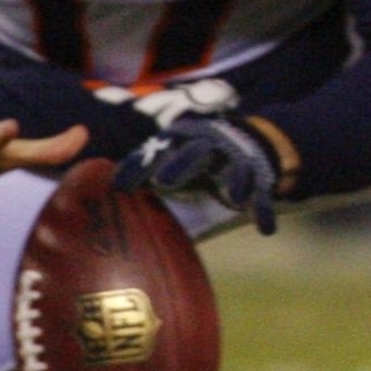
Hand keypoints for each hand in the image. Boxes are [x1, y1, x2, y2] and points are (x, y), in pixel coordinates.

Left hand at [115, 113, 284, 233]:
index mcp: (183, 142)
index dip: (141, 166)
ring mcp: (238, 157)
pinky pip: (263, 191)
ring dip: (235, 181)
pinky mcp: (260, 174)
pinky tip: (265, 228)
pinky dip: (264, 209)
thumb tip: (106, 210)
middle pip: (195, 154)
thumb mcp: (176, 163)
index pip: (157, 152)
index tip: (120, 185)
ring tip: (234, 199)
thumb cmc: (200, 161)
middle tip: (167, 181)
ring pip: (237, 168)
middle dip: (182, 165)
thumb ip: (151, 180)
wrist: (252, 142)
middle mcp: (211, 145)